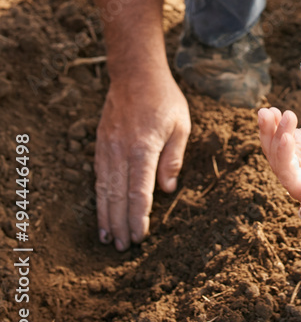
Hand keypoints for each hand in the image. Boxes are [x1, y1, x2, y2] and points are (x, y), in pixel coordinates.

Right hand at [94, 68, 190, 250]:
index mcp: (143, 147)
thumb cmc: (163, 98)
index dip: (139, 217)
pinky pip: (99, 177)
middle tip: (124, 248)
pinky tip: (102, 213)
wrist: (134, 73)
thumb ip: (173, 158)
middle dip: (121, 224)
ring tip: (109, 239)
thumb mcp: (180, 125)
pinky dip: (99, 199)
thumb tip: (168, 189)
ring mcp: (107, 147)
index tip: (141, 236)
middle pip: (118, 196)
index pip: (139, 191)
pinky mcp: (100, 144)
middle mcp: (121, 150)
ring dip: (106, 216)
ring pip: (104, 189)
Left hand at [258, 107, 300, 220]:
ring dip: (269, 129)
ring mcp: (296, 158)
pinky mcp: (298, 142)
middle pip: (276, 158)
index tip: (287, 136)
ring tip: (267, 111)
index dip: (284, 156)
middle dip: (274, 136)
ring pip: (274, 145)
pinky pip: (281, 133)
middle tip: (276, 114)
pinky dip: (274, 123)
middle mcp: (298, 177)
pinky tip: (272, 110)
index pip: (288, 174)